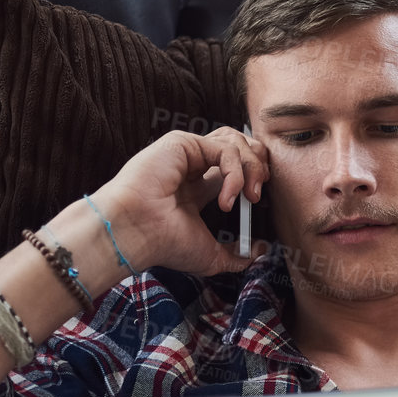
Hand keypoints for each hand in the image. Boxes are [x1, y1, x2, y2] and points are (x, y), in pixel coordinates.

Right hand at [92, 127, 268, 277]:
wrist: (137, 234)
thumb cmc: (164, 245)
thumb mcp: (210, 255)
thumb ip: (237, 255)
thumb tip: (261, 250)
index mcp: (198, 188)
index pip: (237, 169)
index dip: (255, 178)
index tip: (258, 202)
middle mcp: (193, 167)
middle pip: (240, 146)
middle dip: (259, 165)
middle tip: (257, 195)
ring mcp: (188, 153)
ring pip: (235, 141)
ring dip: (252, 168)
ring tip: (248, 197)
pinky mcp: (183, 143)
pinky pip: (225, 149)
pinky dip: (235, 173)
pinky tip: (226, 199)